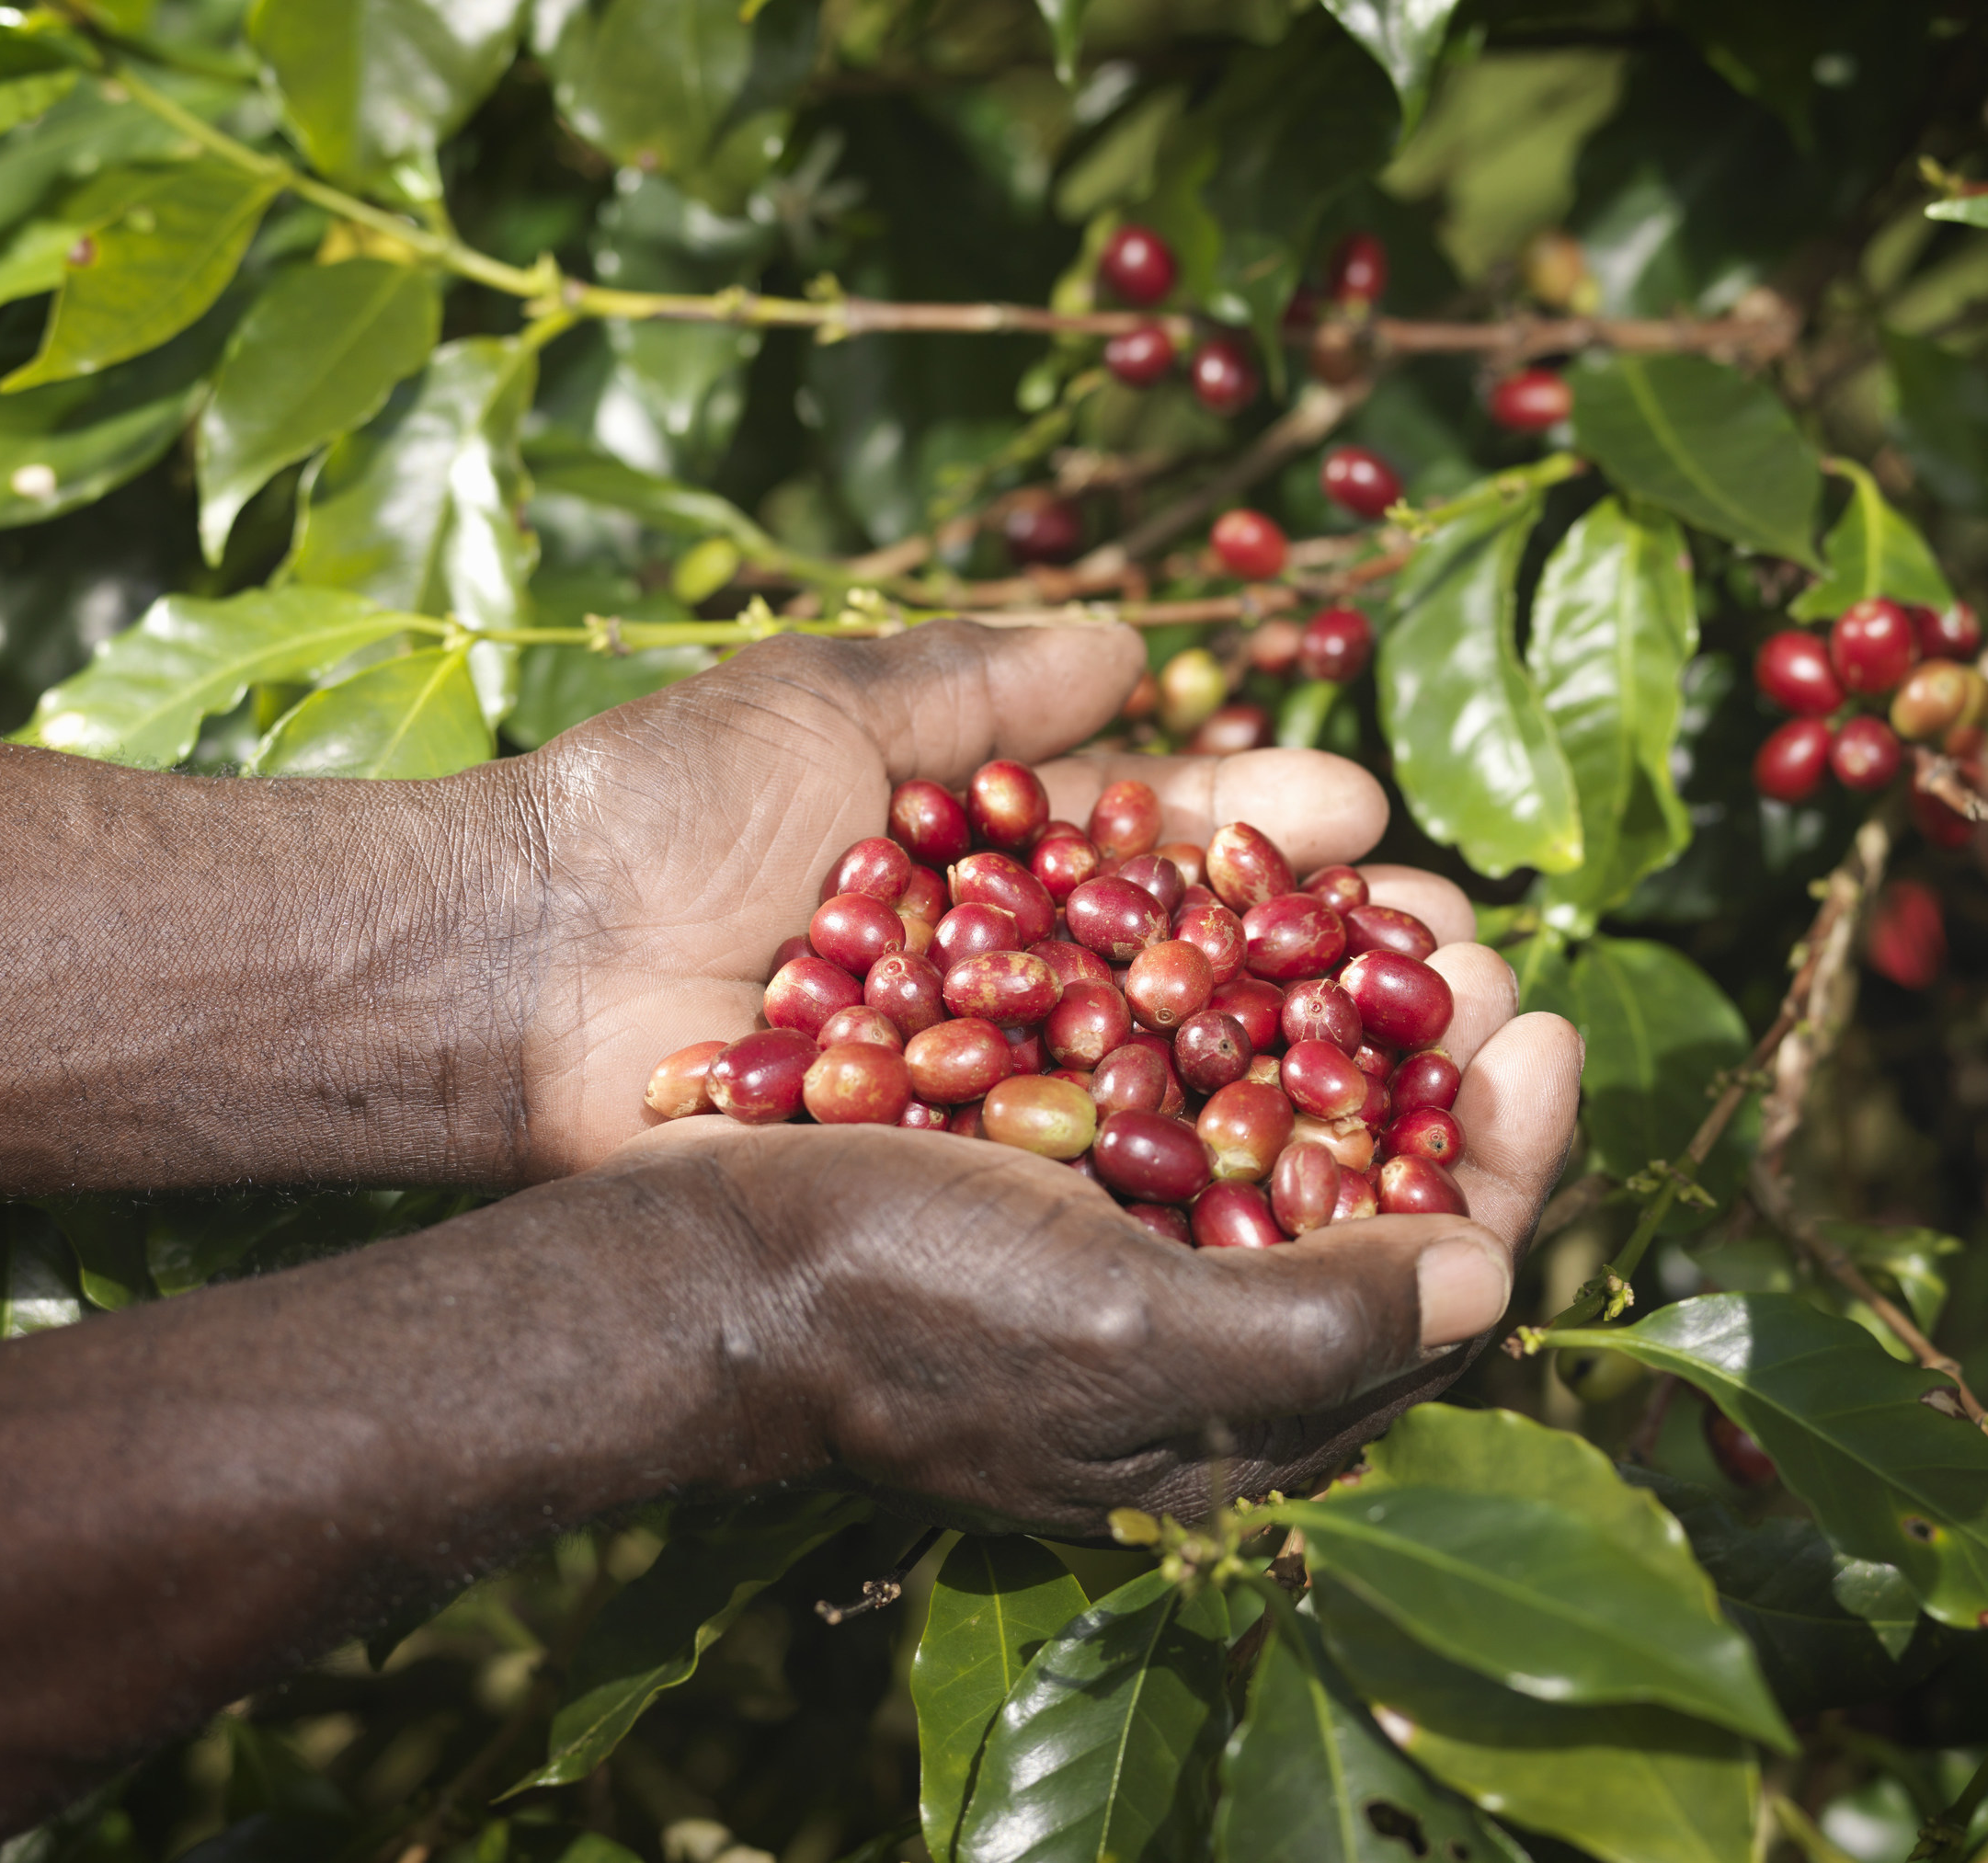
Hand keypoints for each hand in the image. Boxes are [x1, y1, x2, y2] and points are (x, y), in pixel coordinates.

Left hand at [501, 620, 1480, 1178]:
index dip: (1276, 835)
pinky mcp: (962, 1188)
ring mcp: (997, 1097)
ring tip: (1458, 1053)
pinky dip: (1228, 1176)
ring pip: (1196, 1084)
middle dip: (1349, 962)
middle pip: (1219, 973)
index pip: (1176, 845)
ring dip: (1334, 1073)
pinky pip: (1110, 1186)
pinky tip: (1341, 1174)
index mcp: (1005, 868)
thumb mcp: (831, 704)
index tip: (1370, 821)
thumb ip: (985, 681)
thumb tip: (1138, 640)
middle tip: (1466, 956)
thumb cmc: (660, 812)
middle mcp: (1022, 988)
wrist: (522, 962)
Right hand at [614, 980, 1580, 1531]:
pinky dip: (1235, 1006)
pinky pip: (1184, 1091)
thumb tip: (1497, 1274)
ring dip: (1353, 1022)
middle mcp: (1198, 1346)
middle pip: (1375, 1205)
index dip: (1508, 1163)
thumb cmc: (904, 1311)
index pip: (1431, 1296)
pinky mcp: (1056, 1185)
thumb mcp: (1122, 1339)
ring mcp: (1123, 1260)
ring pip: (1289, 1133)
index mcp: (1237, 1422)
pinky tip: (1252, 921)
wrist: (695, 1265)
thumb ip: (1318, 1326)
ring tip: (1394, 910)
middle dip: (1441, 1075)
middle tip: (1477, 948)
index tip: (1540, 1030)